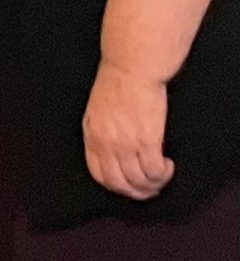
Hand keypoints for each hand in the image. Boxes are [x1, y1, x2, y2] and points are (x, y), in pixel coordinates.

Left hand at [84, 61, 175, 199]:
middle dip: (136, 192)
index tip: (129, 185)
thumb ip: (101, 133)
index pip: (98, 174)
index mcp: (91, 135)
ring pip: (138, 180)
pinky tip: (168, 164)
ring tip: (162, 174)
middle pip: (119, 183)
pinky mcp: (147, 139)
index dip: (116, 186)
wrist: (131, 68)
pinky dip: (163, 174)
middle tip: (150, 188)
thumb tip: (110, 154)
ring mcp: (125, 143)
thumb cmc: (116, 84)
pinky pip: (154, 170)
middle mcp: (106, 143)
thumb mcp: (96, 111)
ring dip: (153, 184)